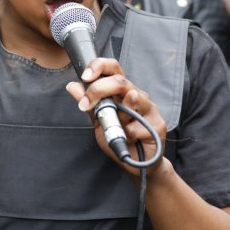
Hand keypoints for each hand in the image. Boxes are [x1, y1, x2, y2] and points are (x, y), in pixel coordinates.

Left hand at [65, 58, 168, 178]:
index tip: (85, 77)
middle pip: (120, 81)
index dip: (99, 66)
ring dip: (117, 115)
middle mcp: (138, 95)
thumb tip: (72, 86)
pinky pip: (136, 127)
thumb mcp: (98, 121)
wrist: (137, 162)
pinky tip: (128, 139)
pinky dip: (126, 135)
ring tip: (116, 127)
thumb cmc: (120, 138)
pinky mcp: (157, 125)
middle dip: (99, 89)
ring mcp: (149, 109)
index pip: (113, 68)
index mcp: (122, 91)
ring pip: (132, 100)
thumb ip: (88, 104)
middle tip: (87, 104)